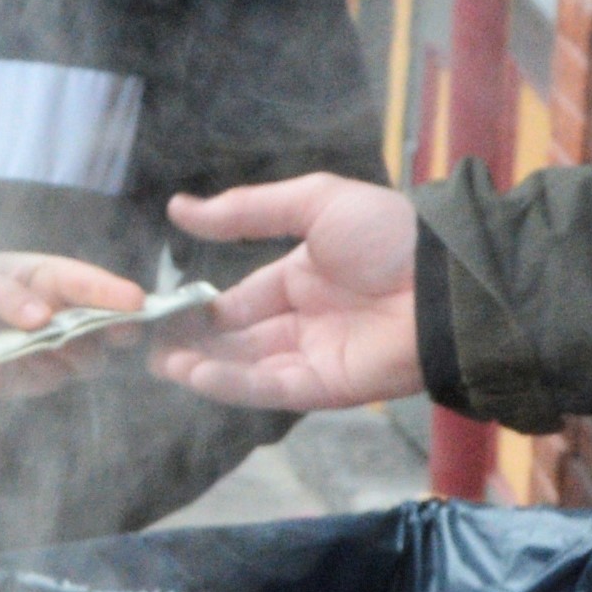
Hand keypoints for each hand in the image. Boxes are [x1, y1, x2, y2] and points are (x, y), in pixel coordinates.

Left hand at [0, 247, 152, 392]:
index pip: (88, 283)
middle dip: (115, 328)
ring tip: (57, 347)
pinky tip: (33, 366)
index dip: (113, 293)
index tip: (136, 303)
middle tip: (117, 334)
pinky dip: (51, 375)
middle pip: (102, 324)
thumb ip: (4, 298)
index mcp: (43, 275)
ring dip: (82, 354)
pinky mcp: (24, 379)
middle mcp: (52, 310)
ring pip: (86, 357)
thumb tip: (42, 317)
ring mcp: (41, 348)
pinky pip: (53, 380)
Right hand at [150, 177, 424, 411]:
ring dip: (205, 367)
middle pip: (238, 340)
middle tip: (149, 345)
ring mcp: (315, 356)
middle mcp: (305, 321)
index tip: (162, 313)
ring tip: (162, 363)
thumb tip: (178, 208)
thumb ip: (245, 210)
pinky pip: (270, 389)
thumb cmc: (386, 235)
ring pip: (247, 368)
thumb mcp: (313, 203)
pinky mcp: (326, 387)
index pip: (241, 301)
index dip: (202, 309)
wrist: (442, 279)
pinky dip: (233, 384)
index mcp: (302, 278)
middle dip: (194, 345)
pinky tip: (197, 374)